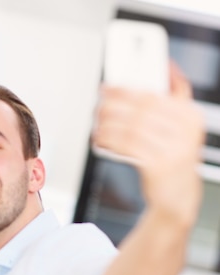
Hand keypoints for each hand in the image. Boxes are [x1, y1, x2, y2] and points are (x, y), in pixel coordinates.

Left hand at [93, 61, 204, 220]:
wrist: (178, 195)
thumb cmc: (173, 156)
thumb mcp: (181, 125)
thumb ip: (175, 96)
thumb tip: (166, 66)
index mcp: (190, 115)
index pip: (153, 95)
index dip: (125, 89)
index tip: (107, 87)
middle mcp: (186, 131)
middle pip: (140, 109)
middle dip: (113, 104)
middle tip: (98, 104)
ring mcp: (174, 149)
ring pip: (131, 128)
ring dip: (108, 123)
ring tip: (97, 123)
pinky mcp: (159, 166)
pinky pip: (127, 147)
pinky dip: (109, 140)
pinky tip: (100, 138)